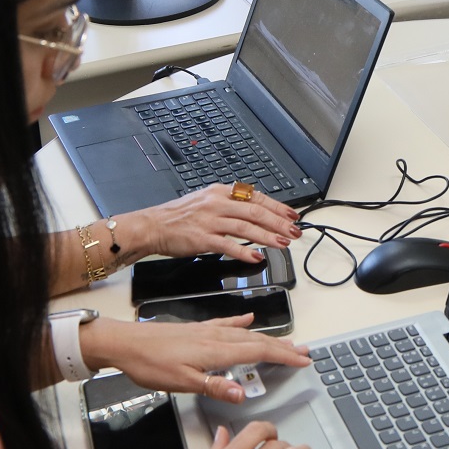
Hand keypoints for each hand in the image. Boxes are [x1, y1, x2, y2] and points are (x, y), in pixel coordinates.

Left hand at [80, 315, 311, 401]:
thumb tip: (243, 394)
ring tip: (286, 341)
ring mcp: (206, 331)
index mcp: (215, 351)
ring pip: (245, 333)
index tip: (303, 360)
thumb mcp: (181, 382)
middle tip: (305, 352)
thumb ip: (215, 387)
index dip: (283, 356)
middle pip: (257, 341)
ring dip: (268, 337)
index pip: (258, 352)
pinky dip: (241, 322)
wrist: (125, 343)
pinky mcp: (196, 330)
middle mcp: (215, 337)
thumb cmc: (149, 364)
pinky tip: (248, 319)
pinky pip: (226, 324)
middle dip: (283, 347)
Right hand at [121, 185, 301, 262]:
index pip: (256, 198)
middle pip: (256, 212)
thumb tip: (256, 211)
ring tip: (283, 244)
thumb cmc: (180, 216)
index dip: (278, 208)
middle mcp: (217, 203)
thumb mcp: (207, 200)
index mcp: (221, 192)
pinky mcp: (202, 238)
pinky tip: (257, 257)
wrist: (153, 225)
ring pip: (246, 228)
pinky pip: (228, 245)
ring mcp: (210, 221)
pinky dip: (244, 252)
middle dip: (279, 223)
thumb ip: (231, 204)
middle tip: (295, 232)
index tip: (293, 216)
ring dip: (268, 237)